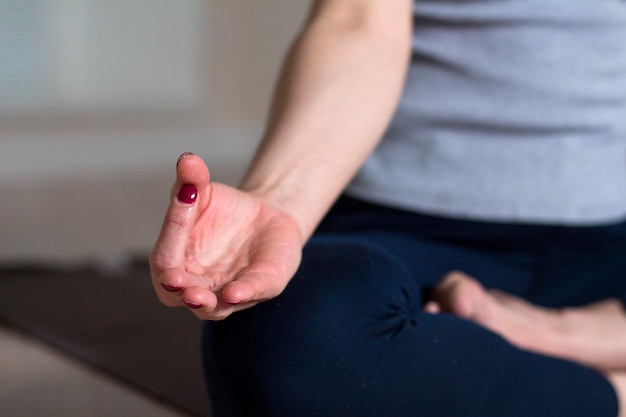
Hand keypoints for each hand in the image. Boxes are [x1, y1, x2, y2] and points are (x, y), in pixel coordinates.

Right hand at [150, 153, 303, 319]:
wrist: (264, 218)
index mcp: (176, 259)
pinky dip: (244, 293)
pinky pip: (251, 294)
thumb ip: (192, 180)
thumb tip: (187, 158)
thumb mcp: (204, 191)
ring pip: (211, 308)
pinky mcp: (260, 288)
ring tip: (200, 297)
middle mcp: (196, 283)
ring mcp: (226, 292)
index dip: (170, 236)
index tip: (178, 215)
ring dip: (204, 302)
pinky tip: (237, 291)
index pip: (164, 255)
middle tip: (175, 281)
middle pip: (176, 294)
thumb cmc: (223, 211)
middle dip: (177, 288)